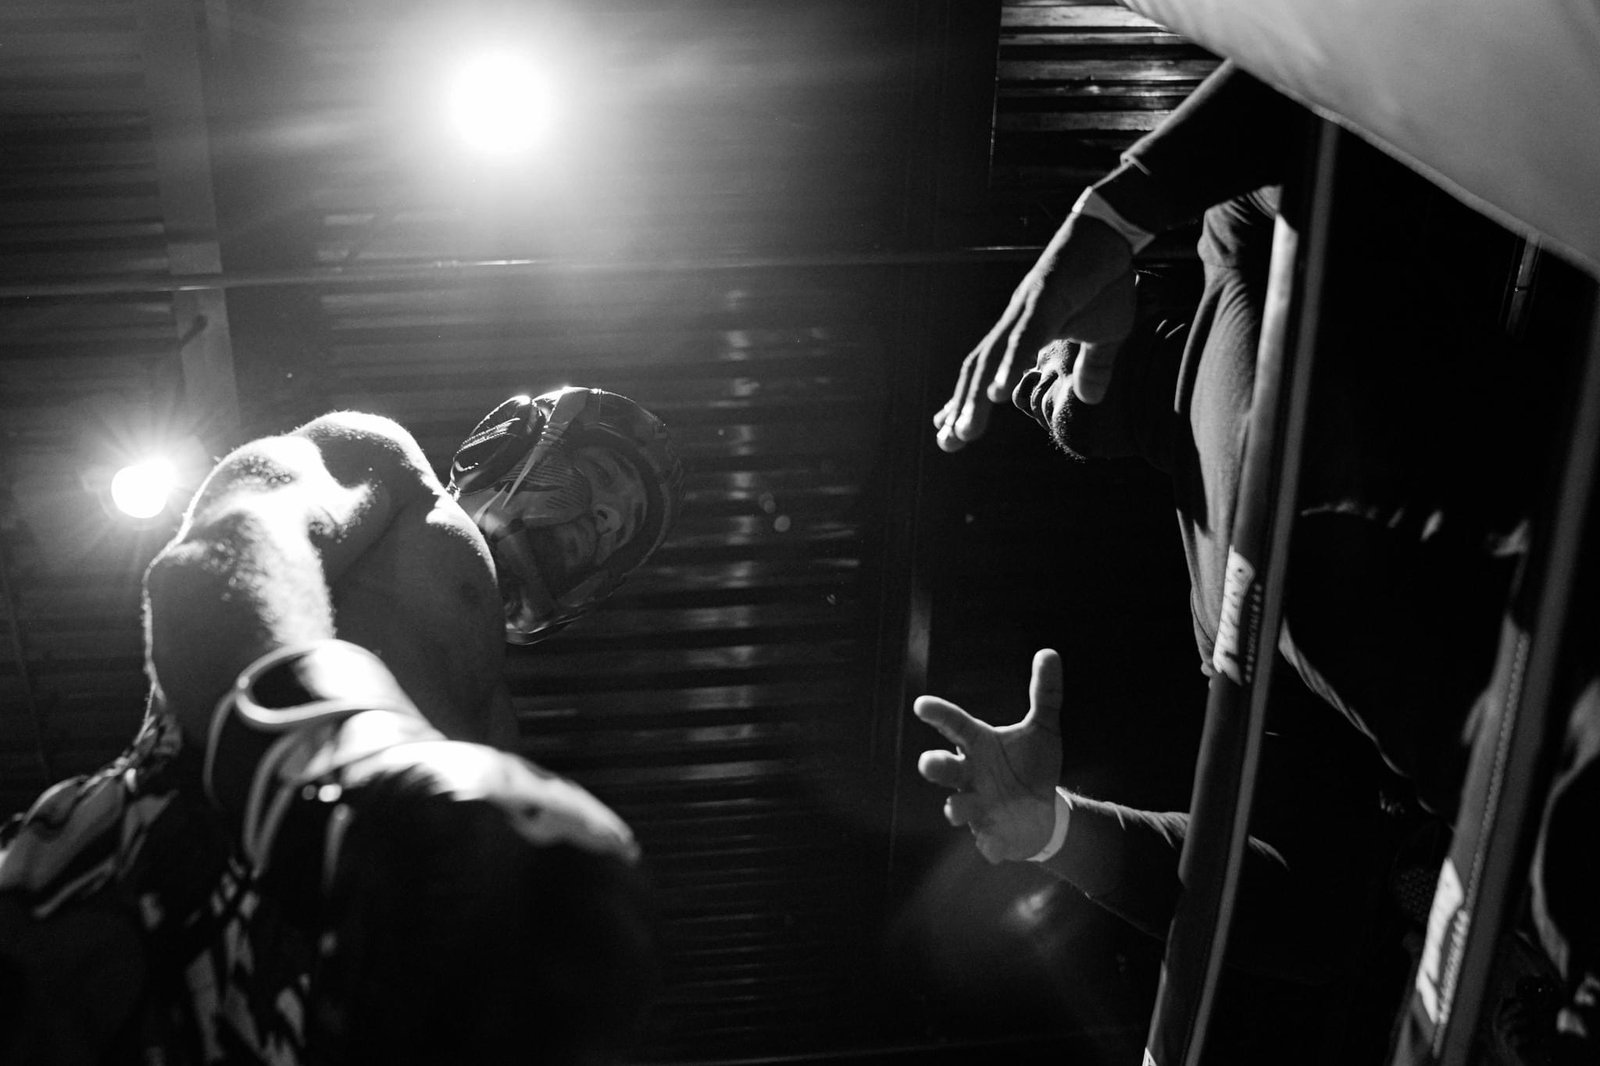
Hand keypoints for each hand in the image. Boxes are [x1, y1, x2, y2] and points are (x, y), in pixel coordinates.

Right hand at [913, 649, 1063, 862]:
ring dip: (957, 808)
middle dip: (935, 766)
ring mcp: (977, 806)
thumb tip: (1050, 652)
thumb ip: (1046, 693)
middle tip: (929, 763)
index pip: (955, 725)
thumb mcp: (1044, 728)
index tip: (922, 704)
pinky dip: (988, 846)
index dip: (938, 714)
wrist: (1042, 812)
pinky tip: (996, 851)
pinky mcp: (989, 834)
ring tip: (958, 810)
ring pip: (957, 808)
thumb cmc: (1032, 765)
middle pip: (944, 769)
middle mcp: (970, 774)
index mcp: (979, 745)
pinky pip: (985, 842)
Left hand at [933, 215, 1136, 451]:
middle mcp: (1015, 322)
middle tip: (947, 443)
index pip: (986, 371)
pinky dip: (1009, 362)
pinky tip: (996, 391)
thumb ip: (1094, 368)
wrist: (1113, 232)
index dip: (967, 402)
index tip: (951, 434)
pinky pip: (1025, 334)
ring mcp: (1027, 308)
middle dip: (962, 407)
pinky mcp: (1047, 295)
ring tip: (965, 430)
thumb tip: (1089, 399)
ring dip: (977, 396)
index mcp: (1023, 333)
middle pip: (979, 369)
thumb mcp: (1106, 336)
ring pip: (993, 357)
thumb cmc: (1105, 282)